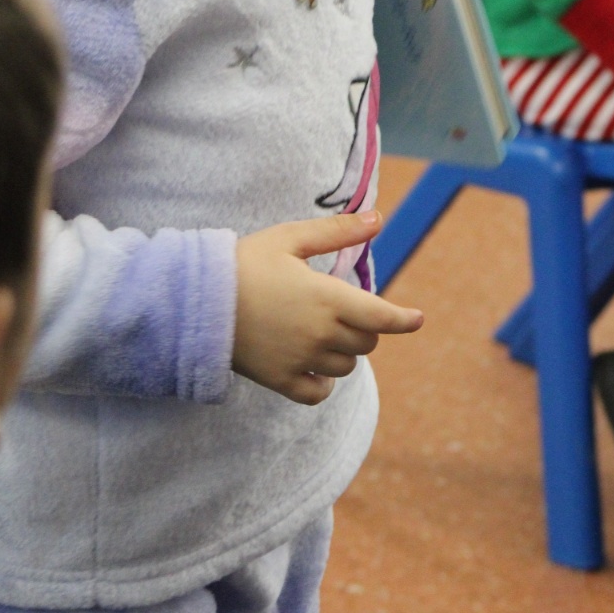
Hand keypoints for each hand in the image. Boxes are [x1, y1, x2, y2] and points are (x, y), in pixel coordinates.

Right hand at [234, 211, 422, 404]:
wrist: (196, 301)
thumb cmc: (246, 262)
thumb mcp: (291, 238)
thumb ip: (337, 232)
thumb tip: (378, 219)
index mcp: (327, 297)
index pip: (381, 317)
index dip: (405, 320)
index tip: (417, 319)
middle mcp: (319, 333)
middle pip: (366, 342)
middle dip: (364, 326)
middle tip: (342, 309)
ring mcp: (300, 360)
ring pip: (346, 366)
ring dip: (344, 351)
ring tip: (321, 331)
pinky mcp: (280, 380)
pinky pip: (318, 393)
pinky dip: (323, 383)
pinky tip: (314, 365)